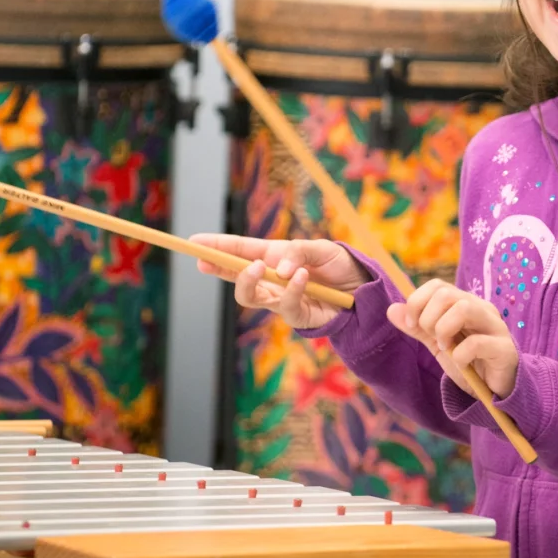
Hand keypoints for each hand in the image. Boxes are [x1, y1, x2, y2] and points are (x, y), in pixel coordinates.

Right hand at [190, 234, 368, 329]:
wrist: (362, 288)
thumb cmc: (338, 265)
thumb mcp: (319, 248)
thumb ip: (296, 251)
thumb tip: (277, 268)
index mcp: (273, 256)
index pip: (239, 250)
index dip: (216, 247)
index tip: (194, 242)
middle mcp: (272, 279)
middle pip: (235, 276)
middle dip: (217, 268)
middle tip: (206, 261)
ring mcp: (280, 299)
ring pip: (250, 296)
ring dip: (248, 280)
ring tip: (260, 265)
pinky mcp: (296, 315)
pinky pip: (285, 305)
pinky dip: (291, 289)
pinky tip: (299, 276)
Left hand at [387, 279, 518, 398]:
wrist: (495, 391)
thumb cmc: (468, 362)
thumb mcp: (437, 344)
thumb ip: (417, 327)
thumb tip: (392, 309)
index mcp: (465, 303)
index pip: (438, 285)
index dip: (418, 302)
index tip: (412, 325)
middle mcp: (481, 308)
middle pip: (446, 294)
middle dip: (428, 318)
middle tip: (431, 338)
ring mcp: (495, 326)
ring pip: (464, 308)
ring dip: (444, 330)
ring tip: (445, 348)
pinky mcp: (504, 348)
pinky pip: (476, 343)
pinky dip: (460, 355)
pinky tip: (462, 363)